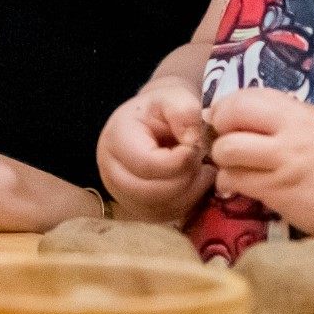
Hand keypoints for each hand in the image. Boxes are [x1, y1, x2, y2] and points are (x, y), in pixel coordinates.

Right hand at [97, 75, 210, 219]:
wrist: (151, 122)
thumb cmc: (161, 109)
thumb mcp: (173, 96)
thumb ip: (184, 111)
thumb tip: (192, 141)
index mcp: (116, 141)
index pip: (148, 164)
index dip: (180, 160)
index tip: (198, 146)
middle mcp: (111, 172)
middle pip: (152, 192)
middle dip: (186, 178)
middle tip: (202, 160)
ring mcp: (121, 195)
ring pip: (161, 208)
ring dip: (191, 192)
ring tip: (202, 169)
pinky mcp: (137, 209)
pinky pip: (166, 217)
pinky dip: (188, 203)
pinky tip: (196, 182)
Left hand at [207, 89, 313, 245]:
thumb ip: (281, 116)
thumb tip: (240, 114)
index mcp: (300, 113)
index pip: (247, 97)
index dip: (226, 105)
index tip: (225, 116)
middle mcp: (289, 135)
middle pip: (231, 119)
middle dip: (219, 129)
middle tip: (225, 139)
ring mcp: (281, 166)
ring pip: (228, 153)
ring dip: (223, 159)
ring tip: (233, 164)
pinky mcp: (277, 194)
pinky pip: (237, 182)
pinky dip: (229, 182)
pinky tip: (237, 184)